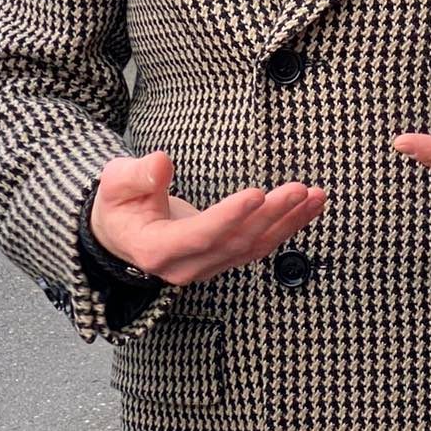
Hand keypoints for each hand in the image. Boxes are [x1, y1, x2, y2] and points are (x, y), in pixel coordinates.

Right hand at [89, 150, 325, 286]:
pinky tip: (309, 207)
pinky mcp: (224, 258)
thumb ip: (136, 176)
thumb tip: (161, 163)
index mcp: (156, 250)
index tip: (257, 193)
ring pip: (255, 247)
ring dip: (288, 222)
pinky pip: (260, 245)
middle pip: (236, 242)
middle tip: (299, 189)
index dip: (230, 216)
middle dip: (272, 215)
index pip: (201, 235)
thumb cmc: (119, 204)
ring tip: (315, 196)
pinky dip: (288, 226)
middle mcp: (186, 266)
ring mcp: (208, 266)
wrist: (120, 233)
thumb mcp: (115, 184)